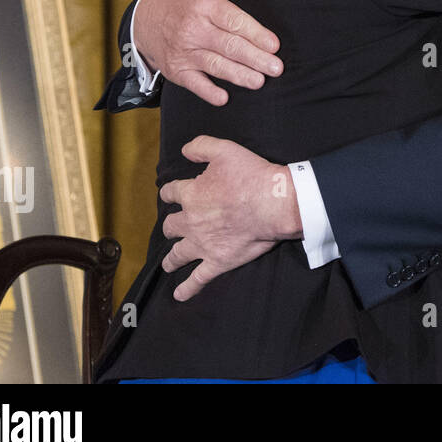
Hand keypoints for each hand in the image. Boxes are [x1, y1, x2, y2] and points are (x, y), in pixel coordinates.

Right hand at [135, 0, 281, 105]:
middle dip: (254, 58)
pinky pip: (193, 83)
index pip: (233, 20)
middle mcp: (193, 29)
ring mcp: (184, 51)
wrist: (142, 18)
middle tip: (276, 68)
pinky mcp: (176, 69)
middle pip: (229, 45)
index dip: (255, 33)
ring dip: (238, 75)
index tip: (274, 44)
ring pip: (215, 65)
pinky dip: (208, 91)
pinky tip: (224, 98)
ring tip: (259, 81)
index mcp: (203, 5)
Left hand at [159, 136, 303, 301]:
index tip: (171, 194)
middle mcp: (191, 221)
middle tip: (174, 228)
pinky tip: (179, 295)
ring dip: (171, 259)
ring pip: (178, 254)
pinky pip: (197, 279)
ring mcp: (202, 244)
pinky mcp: (217, 261)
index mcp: (191, 194)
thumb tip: (185, 150)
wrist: (273, 203)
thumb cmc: (252, 175)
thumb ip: (201, 146)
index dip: (170, 193)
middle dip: (171, 227)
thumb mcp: (225, 150)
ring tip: (169, 263)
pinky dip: (187, 288)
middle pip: (172, 226)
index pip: (171, 193)